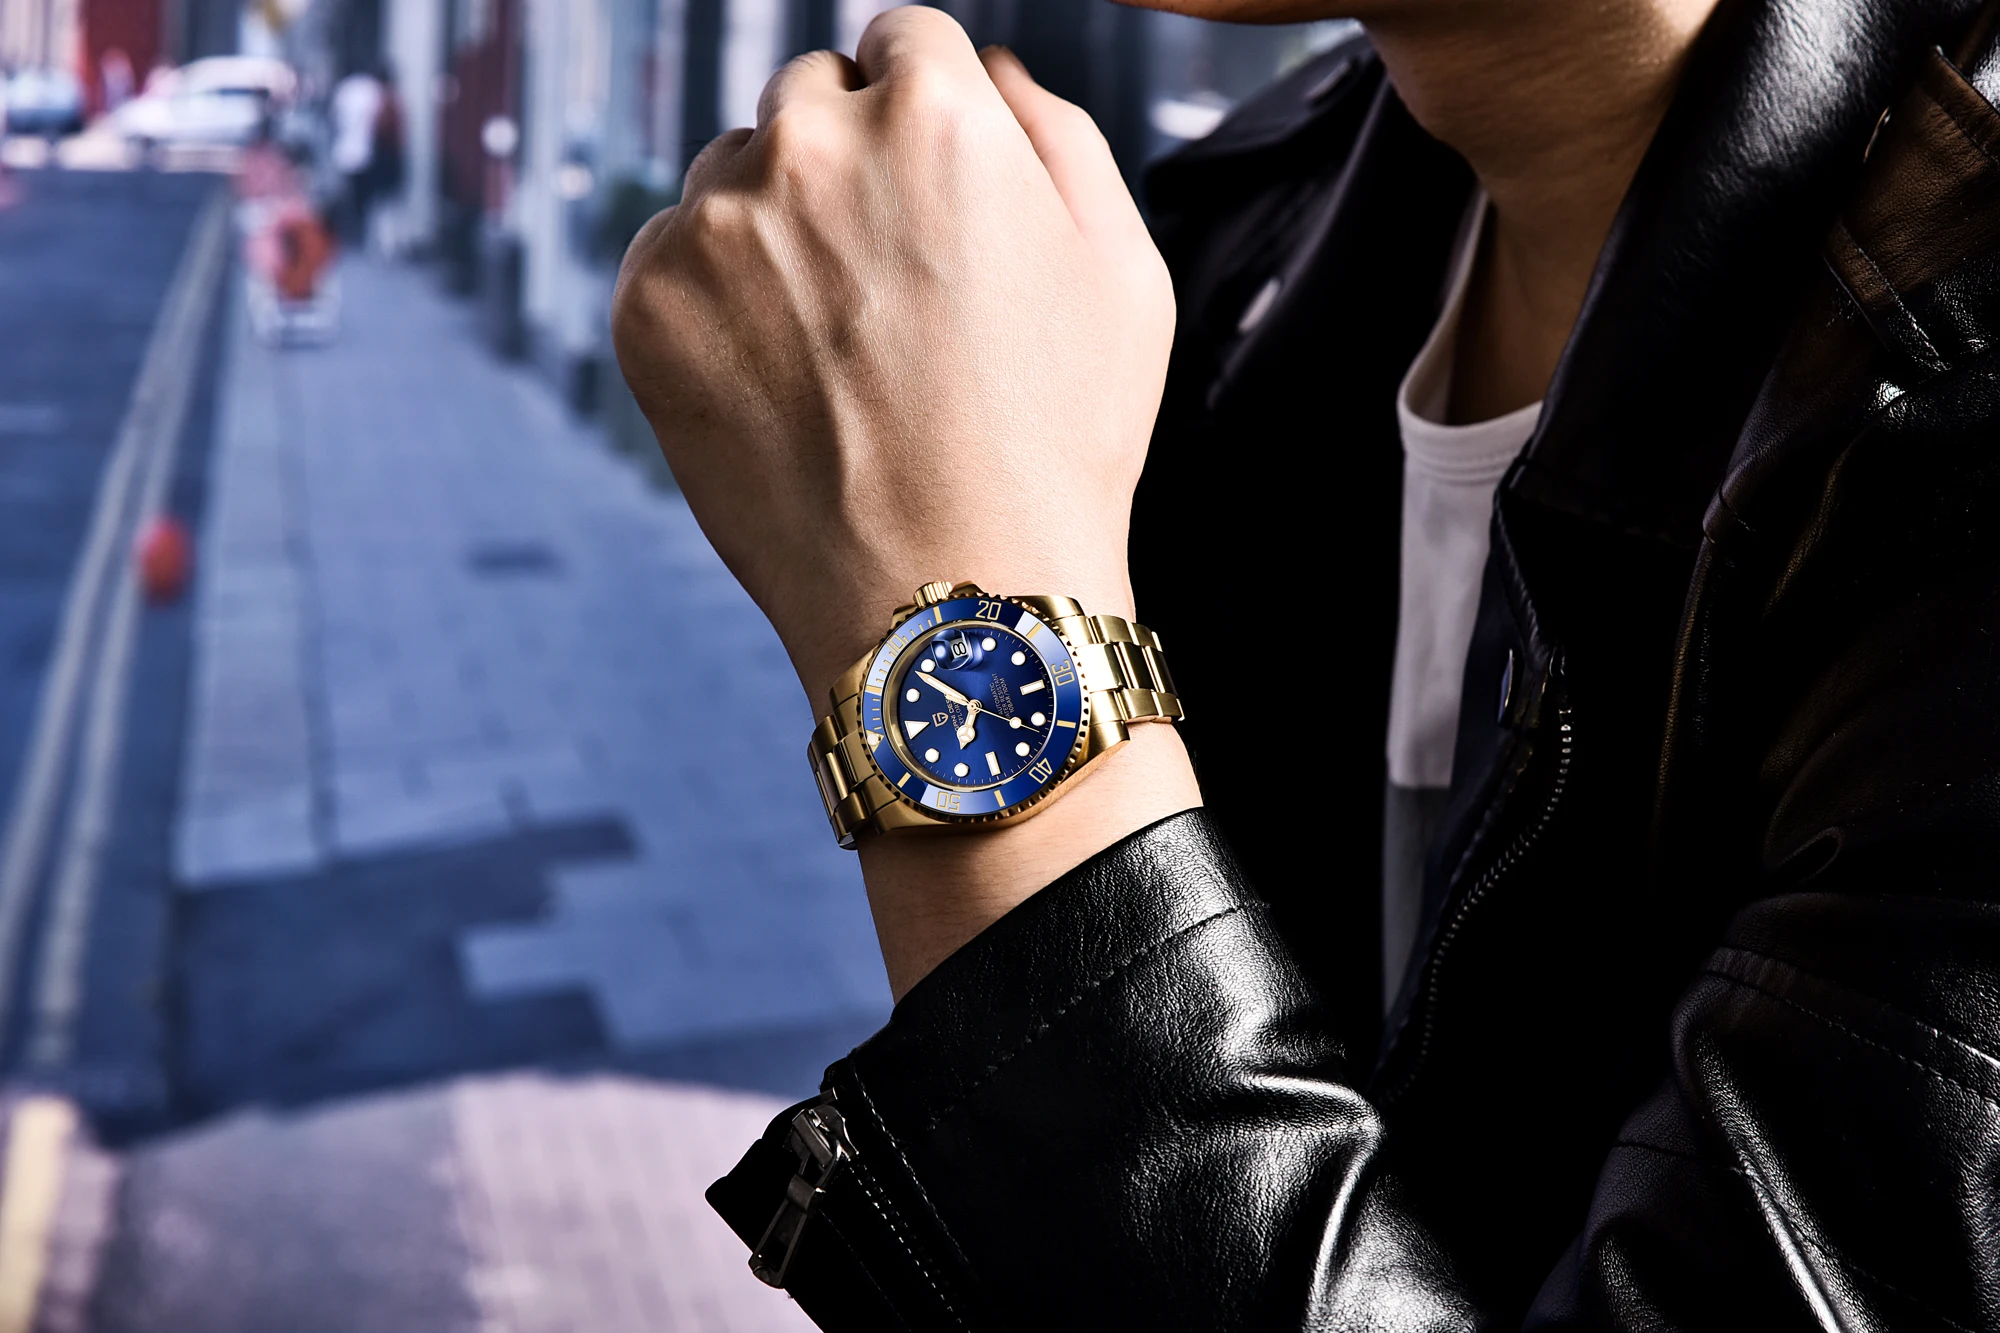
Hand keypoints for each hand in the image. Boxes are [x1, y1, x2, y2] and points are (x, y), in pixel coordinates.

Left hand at [611, 6, 1199, 997]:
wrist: (948, 601)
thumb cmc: (1056, 448)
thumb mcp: (1126, 271)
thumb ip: (1059, 131)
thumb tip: (993, 67)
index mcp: (933, 110)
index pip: (904, 40)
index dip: (926, 115)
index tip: (929, 193)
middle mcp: (808, 142)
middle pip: (809, 96)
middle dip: (845, 162)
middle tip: (887, 285)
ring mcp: (714, 224)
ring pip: (733, 175)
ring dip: (773, 229)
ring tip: (837, 353)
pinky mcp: (648, 303)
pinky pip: (673, 256)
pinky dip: (715, 302)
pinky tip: (782, 384)